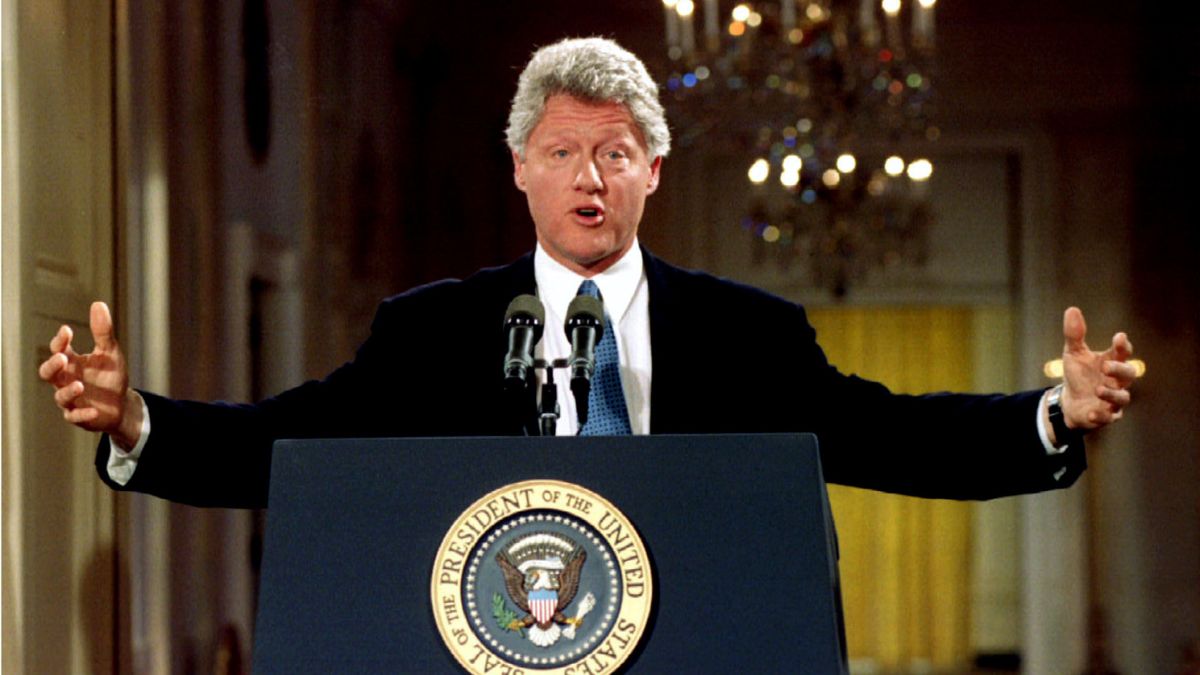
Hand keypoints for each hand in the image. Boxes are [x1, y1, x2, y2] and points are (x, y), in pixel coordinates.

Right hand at [37, 301, 142, 447]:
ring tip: (80, 385)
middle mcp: (66, 380)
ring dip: (68, 391)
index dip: (60, 340)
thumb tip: (98, 303)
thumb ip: (102, 331)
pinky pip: (75, 417)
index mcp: (71, 363)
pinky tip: (93, 410)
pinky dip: (82, 414)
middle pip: (48, 373)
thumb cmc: (110, 376)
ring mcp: (71, 399)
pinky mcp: (80, 416)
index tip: (67, 331)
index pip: (59, 349)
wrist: (120, 405)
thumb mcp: (110, 352)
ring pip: (60, 397)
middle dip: (52, 366)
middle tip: (62, 357)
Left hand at [1059, 306, 1135, 431]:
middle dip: (1120, 369)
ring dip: (1112, 393)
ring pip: (1122, 397)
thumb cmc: (1078, 375)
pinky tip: (1092, 412)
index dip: (1123, 346)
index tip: (1118, 337)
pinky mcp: (1106, 416)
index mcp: (1111, 362)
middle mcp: (1117, 380)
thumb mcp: (1073, 354)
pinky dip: (1101, 415)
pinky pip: (1109, 417)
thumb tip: (1072, 310)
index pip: (1123, 352)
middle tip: (1106, 366)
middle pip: (1129, 374)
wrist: (1070, 402)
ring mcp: (1113, 399)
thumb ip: (1075, 334)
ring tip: (1098, 389)